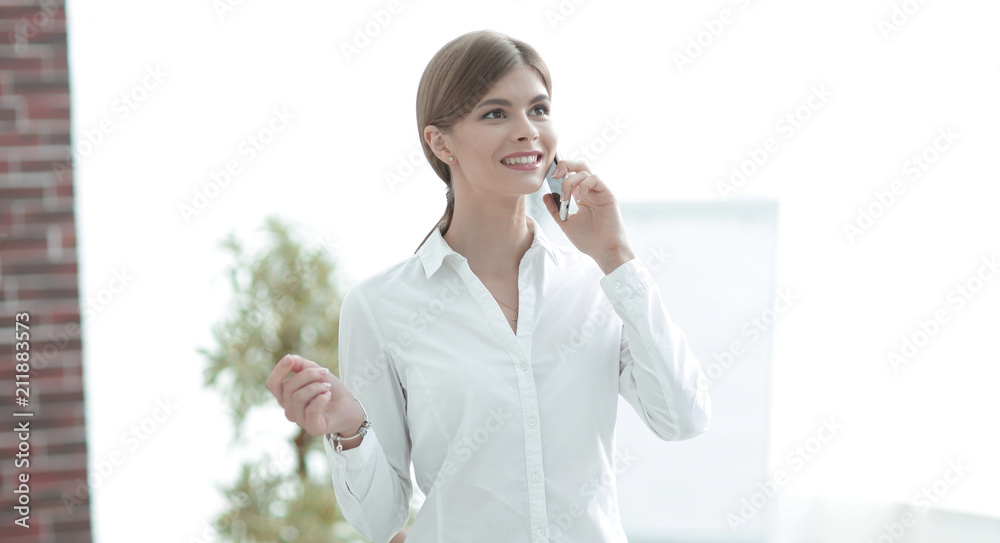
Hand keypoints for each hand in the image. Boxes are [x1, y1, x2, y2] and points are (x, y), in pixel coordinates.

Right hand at [265, 354, 364, 438]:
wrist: (350, 407)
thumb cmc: (330, 389)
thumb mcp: (316, 372)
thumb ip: (301, 365)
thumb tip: (289, 358)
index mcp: (286, 396)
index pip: (272, 384)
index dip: (278, 371)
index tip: (290, 359)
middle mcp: (290, 410)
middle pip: (288, 387)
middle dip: (308, 375)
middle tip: (325, 372)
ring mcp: (300, 420)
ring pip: (298, 397)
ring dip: (317, 387)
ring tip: (328, 387)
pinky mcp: (312, 428)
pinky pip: (311, 410)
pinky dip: (321, 399)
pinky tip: (328, 396)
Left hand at [542, 158, 635, 273]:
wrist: (604, 251)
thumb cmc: (588, 240)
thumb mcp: (565, 223)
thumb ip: (555, 209)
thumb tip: (545, 195)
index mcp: (581, 196)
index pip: (571, 175)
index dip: (560, 171)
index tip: (549, 177)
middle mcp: (590, 191)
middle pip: (579, 166)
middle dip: (565, 165)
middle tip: (555, 175)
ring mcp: (599, 191)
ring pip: (584, 170)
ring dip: (570, 181)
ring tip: (566, 198)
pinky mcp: (608, 194)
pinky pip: (595, 179)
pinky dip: (583, 186)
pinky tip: (580, 200)